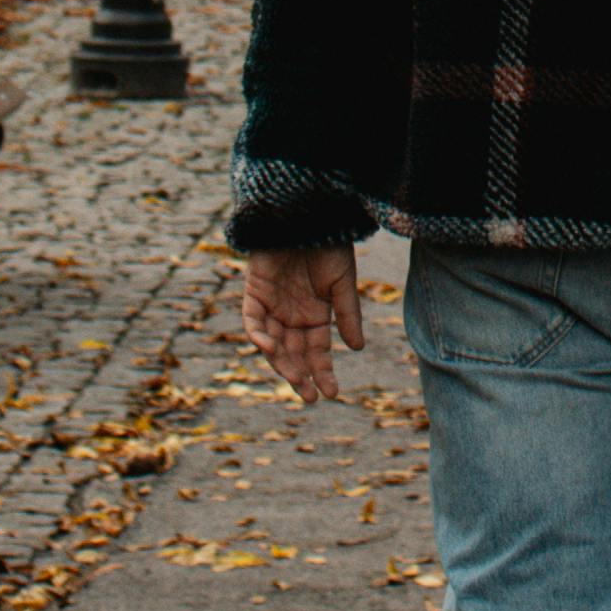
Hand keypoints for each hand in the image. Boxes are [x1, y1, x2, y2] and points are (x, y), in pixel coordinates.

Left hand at [239, 241, 364, 402]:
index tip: (331, 393)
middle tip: (309, 396)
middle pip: (293, 354)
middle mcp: (292, 316)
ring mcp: (271, 307)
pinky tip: (270, 347)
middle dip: (301, 376)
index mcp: (315, 316)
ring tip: (295, 379)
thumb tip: (358, 349)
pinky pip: (252, 321)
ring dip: (282, 363)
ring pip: (273, 344)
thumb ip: (348, 314)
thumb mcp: (343, 283)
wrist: (305, 215)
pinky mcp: (254, 294)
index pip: (317, 352)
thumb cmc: (328, 245)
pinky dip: (258, 335)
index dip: (323, 372)